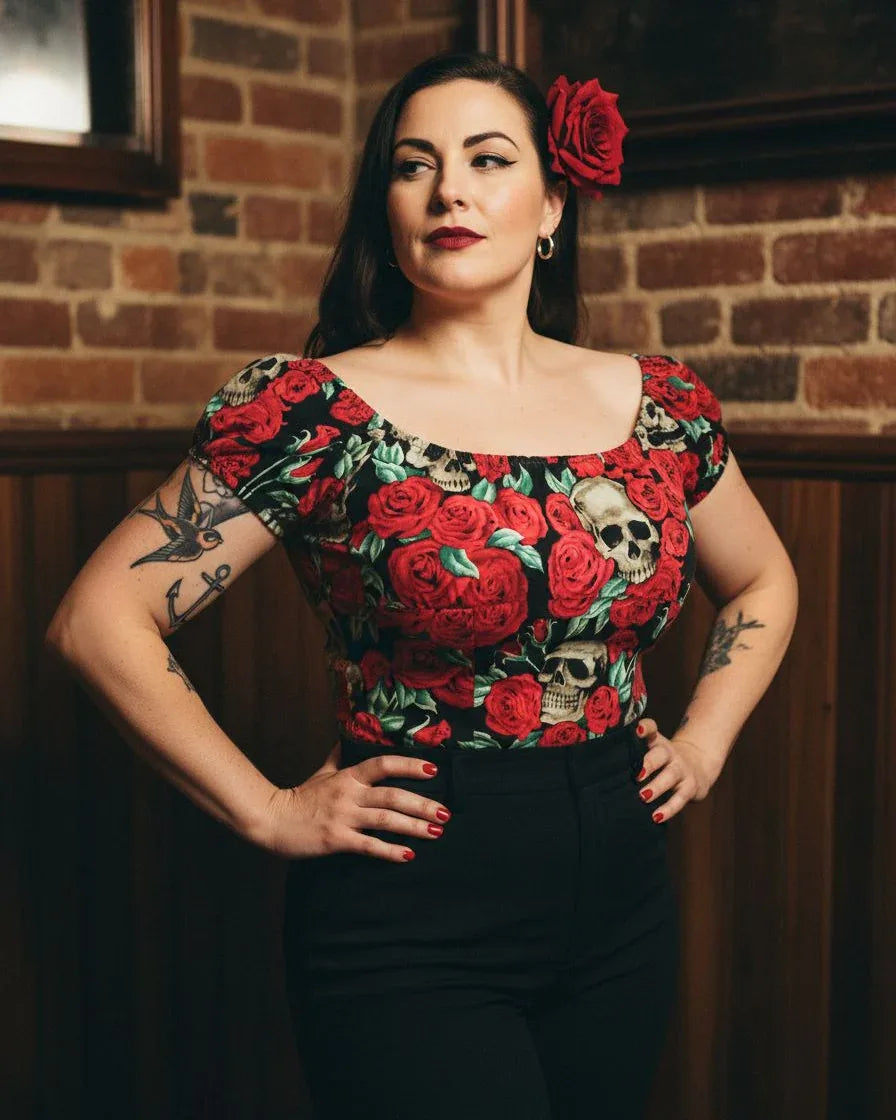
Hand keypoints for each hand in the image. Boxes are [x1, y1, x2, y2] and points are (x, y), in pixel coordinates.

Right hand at [258, 738, 451, 860]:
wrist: (272, 820)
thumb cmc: (299, 797)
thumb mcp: (322, 772)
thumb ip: (339, 757)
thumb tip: (347, 738)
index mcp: (348, 776)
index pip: (383, 764)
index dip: (409, 766)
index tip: (433, 771)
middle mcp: (349, 794)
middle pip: (392, 795)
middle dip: (422, 804)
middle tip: (445, 813)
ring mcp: (343, 817)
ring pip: (385, 820)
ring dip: (413, 826)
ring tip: (435, 832)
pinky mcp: (336, 840)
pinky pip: (368, 845)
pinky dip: (389, 851)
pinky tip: (408, 855)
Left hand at [634, 718, 719, 822]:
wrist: (697, 767)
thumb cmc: (662, 761)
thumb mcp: (651, 751)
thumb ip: (632, 754)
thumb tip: (601, 765)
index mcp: (657, 742)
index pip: (652, 729)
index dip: (646, 728)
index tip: (637, 730)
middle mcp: (670, 753)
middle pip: (661, 754)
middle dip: (649, 763)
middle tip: (636, 775)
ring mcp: (682, 770)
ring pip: (670, 776)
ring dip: (657, 786)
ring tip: (643, 796)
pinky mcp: (690, 787)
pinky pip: (679, 799)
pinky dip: (668, 809)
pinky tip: (656, 817)